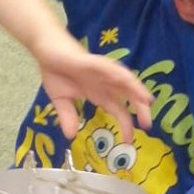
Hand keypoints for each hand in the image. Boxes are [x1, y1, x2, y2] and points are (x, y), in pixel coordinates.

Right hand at [31, 28, 152, 143]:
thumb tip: (70, 136)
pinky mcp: (95, 62)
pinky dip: (120, 75)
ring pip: (125, 81)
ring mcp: (102, 72)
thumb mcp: (61, 101)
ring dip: (136, 90)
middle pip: (129, 97)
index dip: (126, 126)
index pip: (119, 112)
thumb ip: (67, 116)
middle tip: (147, 125)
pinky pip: (110, 68)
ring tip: (147, 102)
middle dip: (140, 109)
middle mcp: (106, 84)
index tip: (128, 142)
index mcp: (100, 94)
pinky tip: (128, 82)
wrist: (45, 51)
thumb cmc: (56, 71)